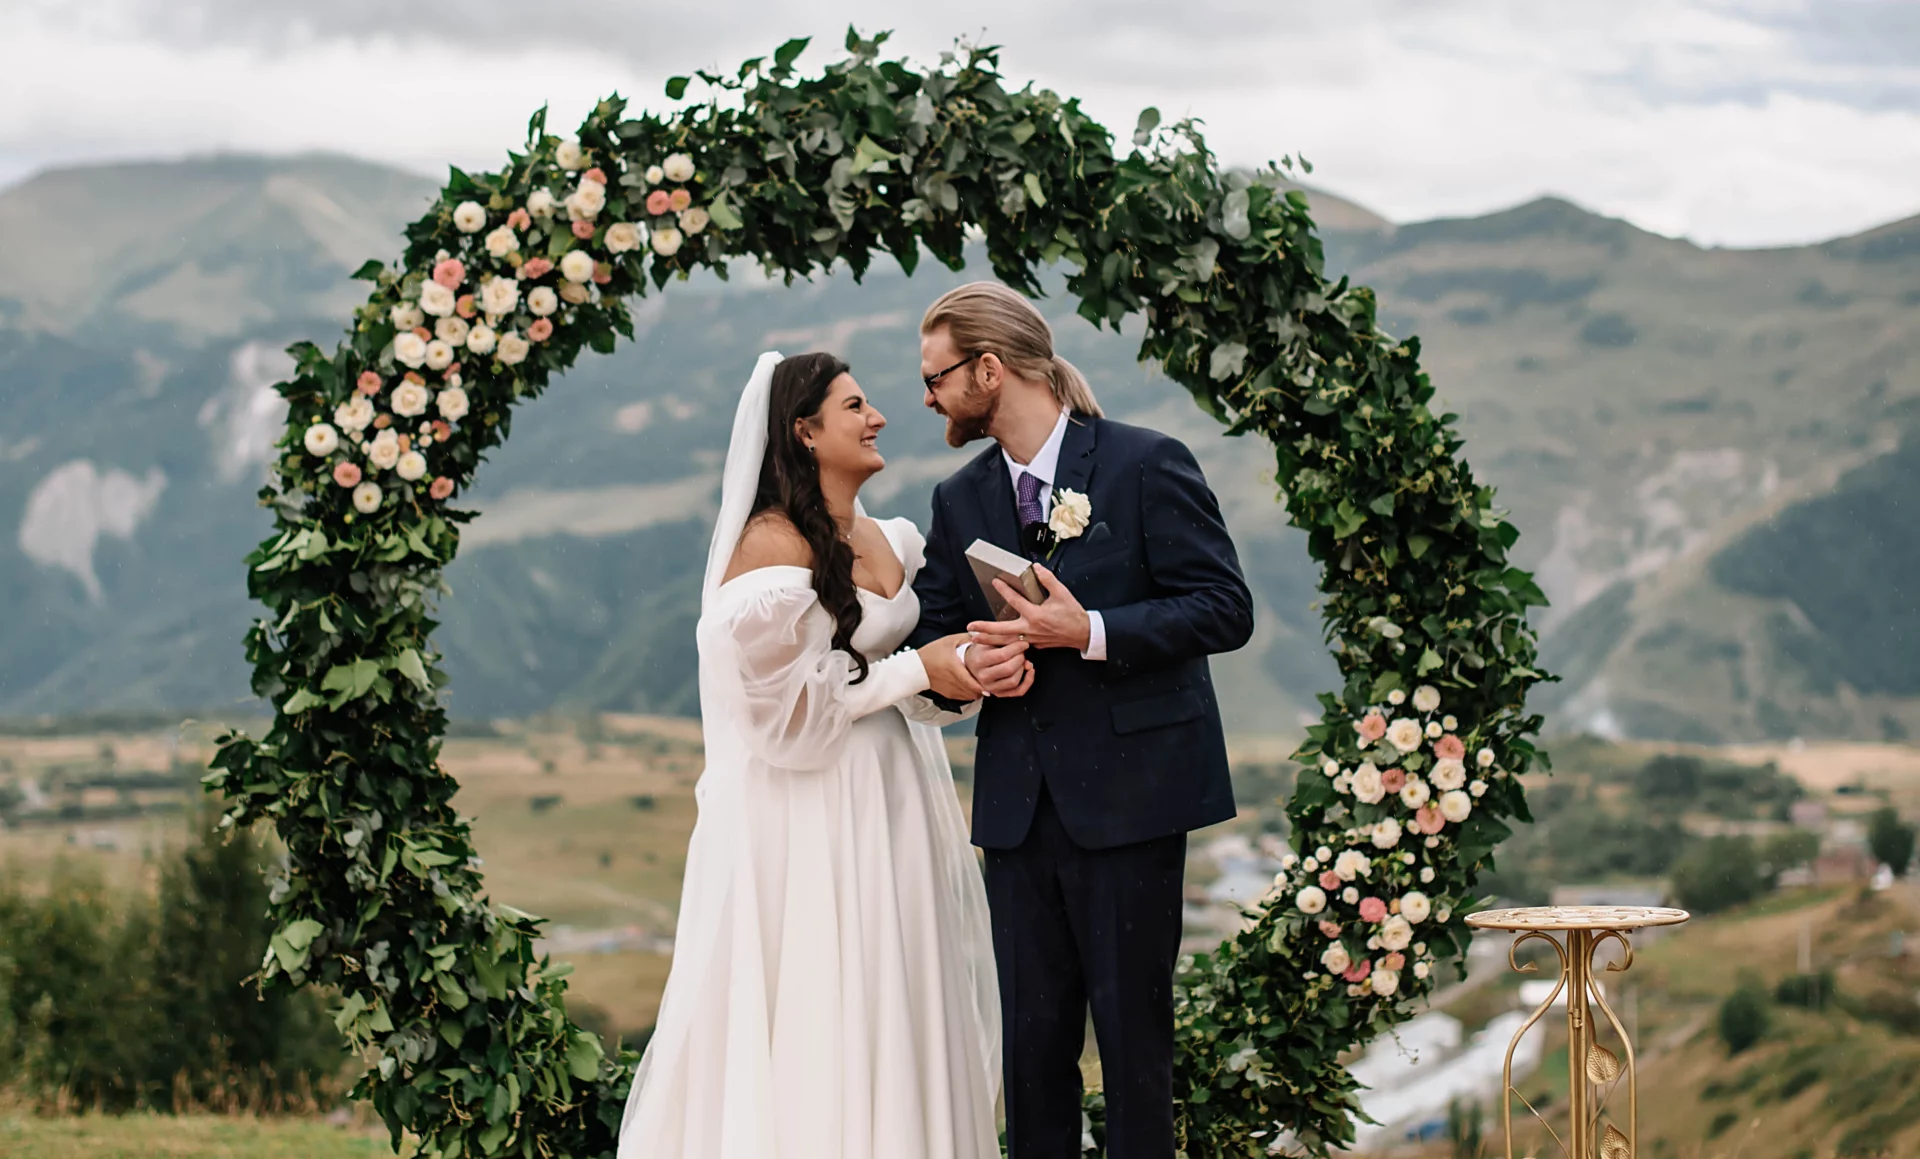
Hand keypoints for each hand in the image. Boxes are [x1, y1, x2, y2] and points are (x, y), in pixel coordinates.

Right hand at [920, 633, 986, 701]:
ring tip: (985, 682)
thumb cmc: (932, 653)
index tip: (991, 685)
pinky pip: (965, 697)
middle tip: (993, 681)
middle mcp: (953, 681)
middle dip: (985, 687)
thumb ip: (967, 638)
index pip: (970, 682)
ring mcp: (951, 690)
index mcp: (953, 667)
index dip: (981, 686)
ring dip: (979, 691)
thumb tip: (983, 635)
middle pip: (974, 691)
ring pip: (971, 696)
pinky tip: (974, 684)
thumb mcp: (949, 641)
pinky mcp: (950, 695)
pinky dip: (972, 692)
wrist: (917, 668)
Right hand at [964, 636, 1034, 697]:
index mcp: (980, 661)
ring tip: (1023, 660)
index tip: (1024, 643)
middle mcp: (984, 677)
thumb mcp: (988, 641)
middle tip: (1022, 651)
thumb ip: (1002, 639)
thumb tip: (1021, 640)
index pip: (1002, 655)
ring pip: (1014, 681)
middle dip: (1020, 658)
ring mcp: (991, 688)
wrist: (972, 664)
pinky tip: (1030, 671)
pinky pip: (1018, 691)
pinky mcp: (999, 694)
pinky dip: (1028, 682)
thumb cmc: (983, 650)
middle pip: (1009, 669)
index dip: (1017, 648)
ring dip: (1023, 669)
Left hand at [969, 565, 1090, 652]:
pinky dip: (1003, 645)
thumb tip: (1036, 568)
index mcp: (1036, 615)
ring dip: (989, 640)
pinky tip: (993, 642)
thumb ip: (1048, 579)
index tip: (995, 582)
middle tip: (970, 626)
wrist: (1083, 633)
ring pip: (1006, 642)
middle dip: (985, 629)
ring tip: (974, 638)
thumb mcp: (1062, 593)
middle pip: (1002, 631)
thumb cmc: (1072, 614)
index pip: (1015, 601)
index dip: (1004, 590)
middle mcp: (1031, 629)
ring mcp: (1032, 639)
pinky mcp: (1035, 645)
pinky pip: (1016, 645)